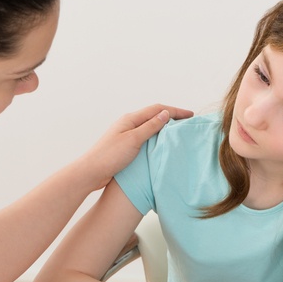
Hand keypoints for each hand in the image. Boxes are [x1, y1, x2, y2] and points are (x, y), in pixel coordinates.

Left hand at [78, 104, 192, 188]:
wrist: (91, 172)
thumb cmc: (110, 156)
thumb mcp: (133, 140)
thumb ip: (150, 127)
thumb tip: (165, 113)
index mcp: (130, 119)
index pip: (157, 109)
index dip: (175, 111)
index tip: (190, 115)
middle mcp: (128, 124)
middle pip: (154, 116)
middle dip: (171, 116)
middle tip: (187, 122)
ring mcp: (126, 135)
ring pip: (150, 127)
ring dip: (164, 127)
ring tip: (178, 132)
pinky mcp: (125, 146)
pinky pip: (145, 137)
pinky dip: (156, 137)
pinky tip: (162, 144)